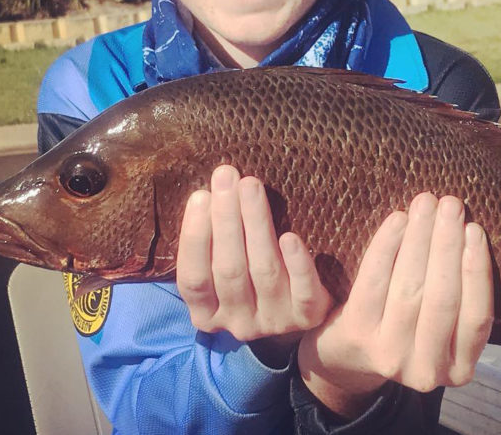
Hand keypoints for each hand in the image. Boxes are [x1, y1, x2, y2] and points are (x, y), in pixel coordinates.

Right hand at [176, 165, 332, 360]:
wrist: (302, 309)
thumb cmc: (251, 274)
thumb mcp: (225, 266)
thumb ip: (213, 240)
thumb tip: (210, 189)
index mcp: (207, 314)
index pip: (194, 278)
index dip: (195, 237)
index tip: (200, 195)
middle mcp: (238, 323)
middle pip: (229, 269)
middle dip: (226, 218)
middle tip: (226, 176)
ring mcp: (273, 322)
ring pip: (264, 270)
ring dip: (256, 223)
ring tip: (250, 185)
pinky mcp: (307, 316)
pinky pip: (303, 292)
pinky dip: (296, 263)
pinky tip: (289, 236)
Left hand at [296, 192, 493, 417]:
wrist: (349, 353)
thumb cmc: (408, 324)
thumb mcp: (443, 327)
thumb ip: (463, 293)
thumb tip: (471, 230)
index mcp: (460, 368)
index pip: (477, 318)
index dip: (477, 272)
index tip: (475, 229)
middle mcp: (427, 371)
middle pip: (441, 299)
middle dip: (447, 246)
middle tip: (451, 203)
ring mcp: (390, 356)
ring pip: (409, 290)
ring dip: (420, 240)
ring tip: (427, 204)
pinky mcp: (358, 335)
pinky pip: (374, 284)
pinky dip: (386, 247)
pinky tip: (397, 220)